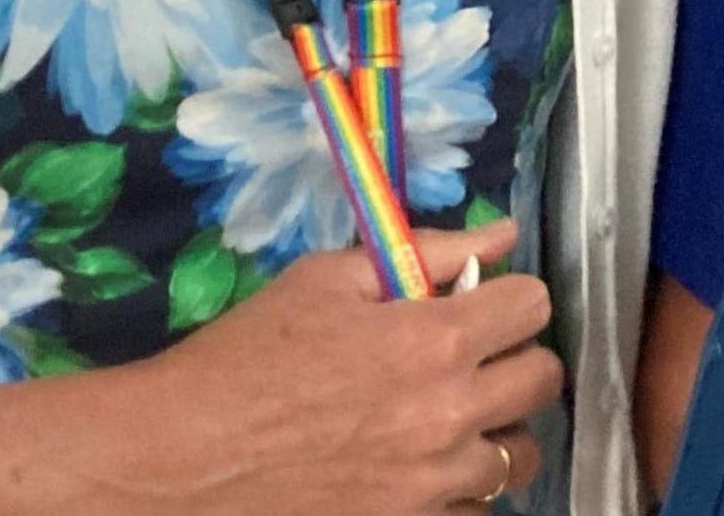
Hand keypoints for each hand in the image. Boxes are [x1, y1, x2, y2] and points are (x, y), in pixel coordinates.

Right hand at [99, 220, 559, 513]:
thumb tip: (499, 235)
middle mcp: (447, 415)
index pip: (533, 306)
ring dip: (497, 431)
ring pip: (522, 455)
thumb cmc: (244, 359)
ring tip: (451, 420)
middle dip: (516, 358)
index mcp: (431, 341)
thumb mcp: (326, 282)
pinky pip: (479, 511)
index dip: (511, 297)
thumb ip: (426, 253)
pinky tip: (422, 468)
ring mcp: (432, 483)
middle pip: (543, 380)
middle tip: (473, 360)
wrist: (180, 458)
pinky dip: (463, 490)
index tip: (483, 306)